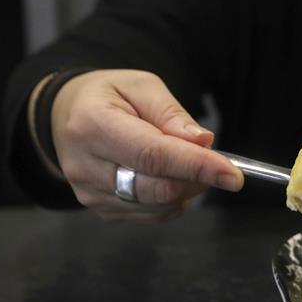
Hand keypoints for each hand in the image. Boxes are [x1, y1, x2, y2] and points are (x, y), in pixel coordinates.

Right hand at [50, 69, 242, 221]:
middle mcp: (85, 166)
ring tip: (185, 161)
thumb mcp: (142, 86)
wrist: (68, 116)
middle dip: (198, 178)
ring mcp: (91, 194)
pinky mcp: (102, 211)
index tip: (233, 174)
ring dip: (188, 188)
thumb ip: (172, 113)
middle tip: (215, 161)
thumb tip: (202, 142)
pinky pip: (154, 215)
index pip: (153, 155)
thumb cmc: (109, 97)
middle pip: (158, 187)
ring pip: (160, 206)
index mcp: (92, 126)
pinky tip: (170, 176)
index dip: (197, 166)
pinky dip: (174, 200)